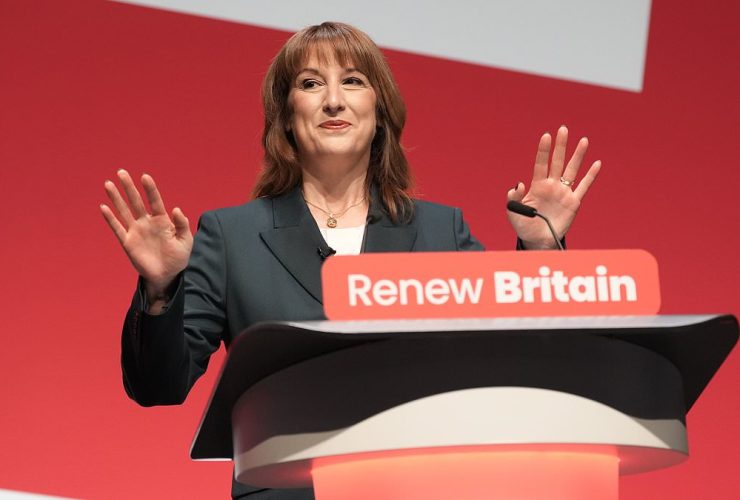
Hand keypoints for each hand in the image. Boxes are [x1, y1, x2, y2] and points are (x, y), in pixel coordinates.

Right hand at [100, 170, 192, 295]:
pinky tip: (104, 207)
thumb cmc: (178, 257)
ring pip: (124, 211)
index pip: (155, 201)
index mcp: (162, 220)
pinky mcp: (128, 242)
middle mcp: (147, 222)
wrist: (167, 275)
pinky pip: (117, 228)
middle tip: (121, 172)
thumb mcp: (185, 241)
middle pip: (136, 201)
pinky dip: (110, 218)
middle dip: (129, 187)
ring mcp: (136, 231)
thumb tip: (177, 209)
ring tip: (109, 183)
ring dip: (116, 198)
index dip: (150, 189)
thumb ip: (182, 225)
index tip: (145, 177)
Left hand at [507, 126, 600, 248]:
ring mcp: (563, 193)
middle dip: (560, 146)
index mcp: (537, 186)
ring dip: (578, 156)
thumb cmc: (524, 225)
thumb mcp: (512, 212)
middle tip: (563, 129)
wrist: (538, 240)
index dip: (543, 150)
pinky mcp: (573, 203)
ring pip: (572, 170)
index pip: (540, 164)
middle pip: (557, 162)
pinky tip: (596, 164)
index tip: (546, 135)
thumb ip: (513, 198)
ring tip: (583, 140)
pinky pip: (584, 187)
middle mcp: (552, 185)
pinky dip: (590, 176)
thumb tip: (517, 184)